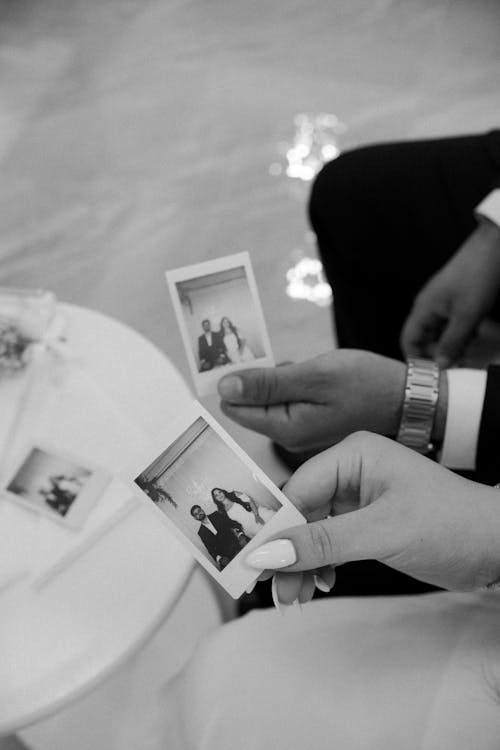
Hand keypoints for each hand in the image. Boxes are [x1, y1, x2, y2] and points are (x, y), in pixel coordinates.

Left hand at [218, 350, 406, 454]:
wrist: (406, 398)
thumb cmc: (367, 384)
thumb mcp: (315, 376)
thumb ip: (268, 383)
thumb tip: (224, 388)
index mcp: (286, 428)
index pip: (234, 406)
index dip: (231, 379)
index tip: (240, 355)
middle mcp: (288, 435)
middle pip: (248, 403)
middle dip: (252, 376)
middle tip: (275, 354)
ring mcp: (299, 429)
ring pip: (267, 397)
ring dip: (271, 376)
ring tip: (295, 361)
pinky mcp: (308, 419)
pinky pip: (284, 397)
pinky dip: (286, 380)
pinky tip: (301, 370)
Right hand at [245, 432, 499, 603]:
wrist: (497, 545)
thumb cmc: (452, 523)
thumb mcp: (382, 532)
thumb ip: (322, 542)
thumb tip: (268, 552)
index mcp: (353, 455)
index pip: (296, 489)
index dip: (273, 529)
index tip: (253, 562)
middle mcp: (351, 471)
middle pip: (299, 512)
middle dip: (286, 553)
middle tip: (275, 590)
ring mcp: (358, 497)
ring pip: (310, 530)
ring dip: (301, 564)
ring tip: (295, 597)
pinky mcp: (365, 521)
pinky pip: (328, 541)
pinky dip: (320, 565)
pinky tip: (320, 584)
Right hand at [400, 220, 499, 367]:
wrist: (493, 246)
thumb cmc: (478, 275)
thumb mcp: (467, 316)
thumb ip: (452, 343)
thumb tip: (440, 366)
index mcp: (423, 309)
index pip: (408, 342)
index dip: (416, 359)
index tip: (431, 373)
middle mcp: (427, 306)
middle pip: (424, 339)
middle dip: (438, 353)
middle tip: (456, 362)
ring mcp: (441, 302)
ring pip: (439, 332)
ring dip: (452, 343)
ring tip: (469, 346)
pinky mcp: (454, 299)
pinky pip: (451, 322)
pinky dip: (460, 332)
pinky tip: (475, 332)